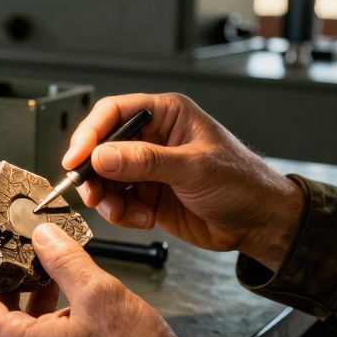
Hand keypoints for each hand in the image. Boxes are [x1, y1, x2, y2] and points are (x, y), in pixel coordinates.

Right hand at [65, 93, 302, 268]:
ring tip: (124, 213)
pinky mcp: (148, 195)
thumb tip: (103, 155)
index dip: (89, 134)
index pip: (114, 114)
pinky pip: (118, 202)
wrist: (260, 222)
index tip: (76, 159)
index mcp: (166, 115)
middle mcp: (153, 138)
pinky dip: (123, 214)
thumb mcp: (194, 168)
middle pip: (102, 148)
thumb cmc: (242, 182)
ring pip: (105, 179)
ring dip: (108, 199)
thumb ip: (146, 161)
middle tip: (92, 193)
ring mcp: (148, 168)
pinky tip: (143, 219)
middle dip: (94, 173)